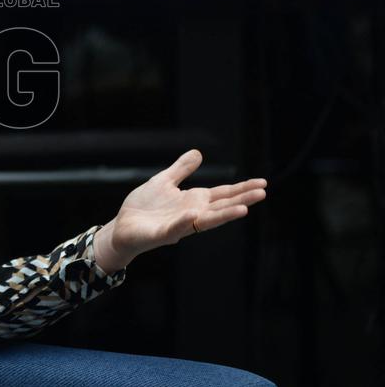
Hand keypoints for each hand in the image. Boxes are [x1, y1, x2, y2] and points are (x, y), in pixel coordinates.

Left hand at [93, 150, 266, 273]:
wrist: (122, 226)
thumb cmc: (144, 207)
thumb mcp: (163, 181)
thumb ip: (181, 170)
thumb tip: (199, 153)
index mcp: (193, 201)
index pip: (222, 194)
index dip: (241, 189)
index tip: (262, 184)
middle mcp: (191, 214)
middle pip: (221, 206)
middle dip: (242, 200)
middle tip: (263, 193)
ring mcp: (178, 225)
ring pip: (205, 221)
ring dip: (224, 215)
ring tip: (244, 209)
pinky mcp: (162, 234)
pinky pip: (175, 228)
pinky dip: (184, 221)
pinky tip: (193, 214)